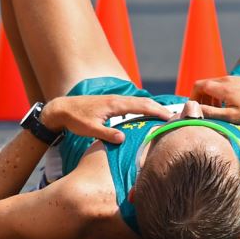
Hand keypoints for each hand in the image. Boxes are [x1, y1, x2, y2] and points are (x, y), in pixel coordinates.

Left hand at [41, 95, 171, 143]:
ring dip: (154, 108)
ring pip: (140, 102)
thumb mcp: (90, 129)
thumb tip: (124, 138)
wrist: (62, 109)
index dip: (158, 111)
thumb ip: (107, 134)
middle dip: (161, 108)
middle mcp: (118, 100)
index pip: (142, 106)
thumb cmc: (75, 119)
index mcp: (115, 105)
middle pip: (145, 102)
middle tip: (177, 118)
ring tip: (167, 117)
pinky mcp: (113, 104)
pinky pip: (134, 105)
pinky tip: (148, 116)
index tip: (171, 118)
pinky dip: (145, 108)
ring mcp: (116, 101)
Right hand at [191, 76, 239, 125]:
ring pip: (215, 85)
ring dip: (211, 97)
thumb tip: (195, 110)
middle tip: (205, 112)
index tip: (194, 109)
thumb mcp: (231, 117)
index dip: (192, 97)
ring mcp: (235, 79)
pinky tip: (229, 106)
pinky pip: (224, 85)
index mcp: (222, 87)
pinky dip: (220, 95)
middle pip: (205, 84)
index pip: (198, 86)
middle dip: (201, 98)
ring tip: (217, 111)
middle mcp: (227, 79)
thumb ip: (211, 113)